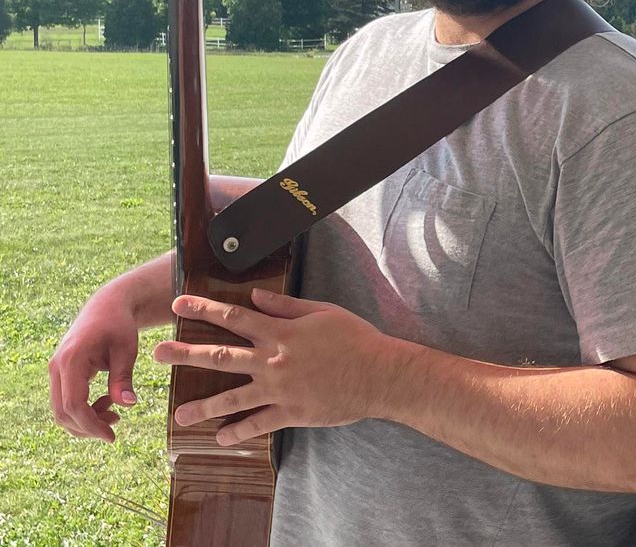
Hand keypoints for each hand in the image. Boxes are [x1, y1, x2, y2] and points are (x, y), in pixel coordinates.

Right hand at [49, 293, 140, 441]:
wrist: (106, 307)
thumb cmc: (119, 325)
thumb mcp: (127, 349)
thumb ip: (124, 377)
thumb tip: (128, 405)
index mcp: (72, 360)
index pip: (74, 404)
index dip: (91, 425)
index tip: (112, 436)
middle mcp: (56, 367)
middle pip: (62, 412)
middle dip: (87, 427)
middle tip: (115, 426)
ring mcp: (55, 371)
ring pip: (61, 410)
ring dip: (85, 420)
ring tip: (114, 413)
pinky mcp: (59, 374)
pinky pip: (65, 401)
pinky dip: (83, 410)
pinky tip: (106, 403)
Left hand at [153, 289, 394, 445]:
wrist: (379, 374)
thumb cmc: (356, 338)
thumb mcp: (323, 312)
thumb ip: (286, 305)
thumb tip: (256, 295)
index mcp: (281, 333)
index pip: (235, 317)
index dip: (205, 310)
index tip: (179, 304)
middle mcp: (274, 361)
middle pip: (222, 357)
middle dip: (186, 354)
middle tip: (157, 354)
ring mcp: (280, 390)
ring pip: (232, 398)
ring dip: (203, 406)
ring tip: (178, 414)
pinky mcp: (291, 413)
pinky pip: (258, 425)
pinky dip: (238, 433)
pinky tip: (219, 438)